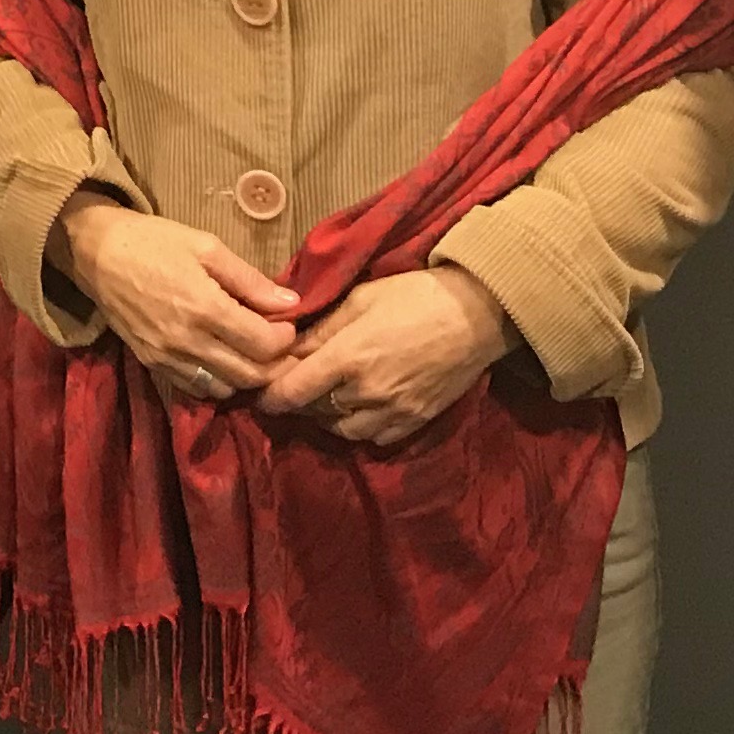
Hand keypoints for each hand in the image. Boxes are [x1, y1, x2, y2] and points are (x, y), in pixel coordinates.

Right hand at [54, 197, 300, 406]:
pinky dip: (217, 382)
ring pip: (226, 389)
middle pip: (250, 375)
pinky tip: (222, 360)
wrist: (97, 253)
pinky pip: (197, 390)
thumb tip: (291, 303)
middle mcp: (187, 341)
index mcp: (204, 307)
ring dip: (247, 377)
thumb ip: (249, 279)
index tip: (288, 324)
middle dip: (274, 364)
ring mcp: (168, 358)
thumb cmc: (154, 241)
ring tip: (251, 353)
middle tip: (279, 345)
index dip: (285, 339)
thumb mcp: (206, 246)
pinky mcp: (153, 365)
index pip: (263, 344)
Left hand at [253, 268, 514, 447]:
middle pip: (313, 412)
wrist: (476, 315)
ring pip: (342, 430)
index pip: (292, 392)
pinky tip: (357, 406)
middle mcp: (366, 394)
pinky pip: (374, 437)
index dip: (269, 396)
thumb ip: (320, 328)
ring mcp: (393, 412)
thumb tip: (285, 346)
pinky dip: (357, 426)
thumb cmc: (414, 296)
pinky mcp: (415, 422)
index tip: (258, 392)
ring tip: (323, 395)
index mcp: (347, 359)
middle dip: (296, 401)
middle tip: (290, 385)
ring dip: (325, 417)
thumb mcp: (359, 299)